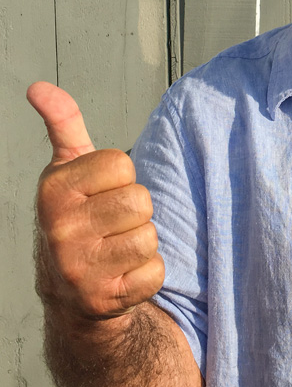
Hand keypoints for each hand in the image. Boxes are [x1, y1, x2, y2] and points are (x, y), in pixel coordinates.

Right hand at [28, 82, 162, 318]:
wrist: (71, 291)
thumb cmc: (79, 218)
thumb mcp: (68, 169)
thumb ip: (64, 124)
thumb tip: (39, 87)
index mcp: (54, 190)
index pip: (122, 164)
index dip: (120, 178)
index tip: (101, 194)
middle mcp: (60, 230)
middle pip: (140, 201)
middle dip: (135, 212)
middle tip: (112, 225)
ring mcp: (80, 268)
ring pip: (149, 236)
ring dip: (142, 243)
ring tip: (117, 249)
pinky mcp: (104, 299)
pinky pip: (156, 272)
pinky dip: (148, 274)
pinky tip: (123, 275)